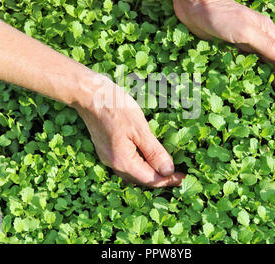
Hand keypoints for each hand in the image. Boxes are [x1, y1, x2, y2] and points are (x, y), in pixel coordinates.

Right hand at [72, 73, 185, 187]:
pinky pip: (125, 164)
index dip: (169, 180)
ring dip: (150, 174)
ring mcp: (107, 157)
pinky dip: (139, 165)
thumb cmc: (115, 107)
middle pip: (141, 180)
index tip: (185, 178)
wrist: (89, 95)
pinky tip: (148, 158)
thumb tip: (168, 171)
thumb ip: (154, 152)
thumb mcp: (140, 129)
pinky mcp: (106, 149)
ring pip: (132, 173)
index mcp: (123, 161)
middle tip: (179, 176)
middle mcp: (113, 164)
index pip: (150, 179)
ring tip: (167, 169)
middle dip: (160, 179)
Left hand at [172, 0, 274, 94]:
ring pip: (262, 63)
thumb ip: (266, 45)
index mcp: (267, 31)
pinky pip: (245, 63)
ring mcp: (244, 41)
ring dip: (269, 79)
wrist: (195, 3)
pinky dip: (251, 75)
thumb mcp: (246, 31)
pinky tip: (251, 85)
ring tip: (274, 96)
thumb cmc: (220, 16)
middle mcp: (259, 37)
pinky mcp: (230, 46)